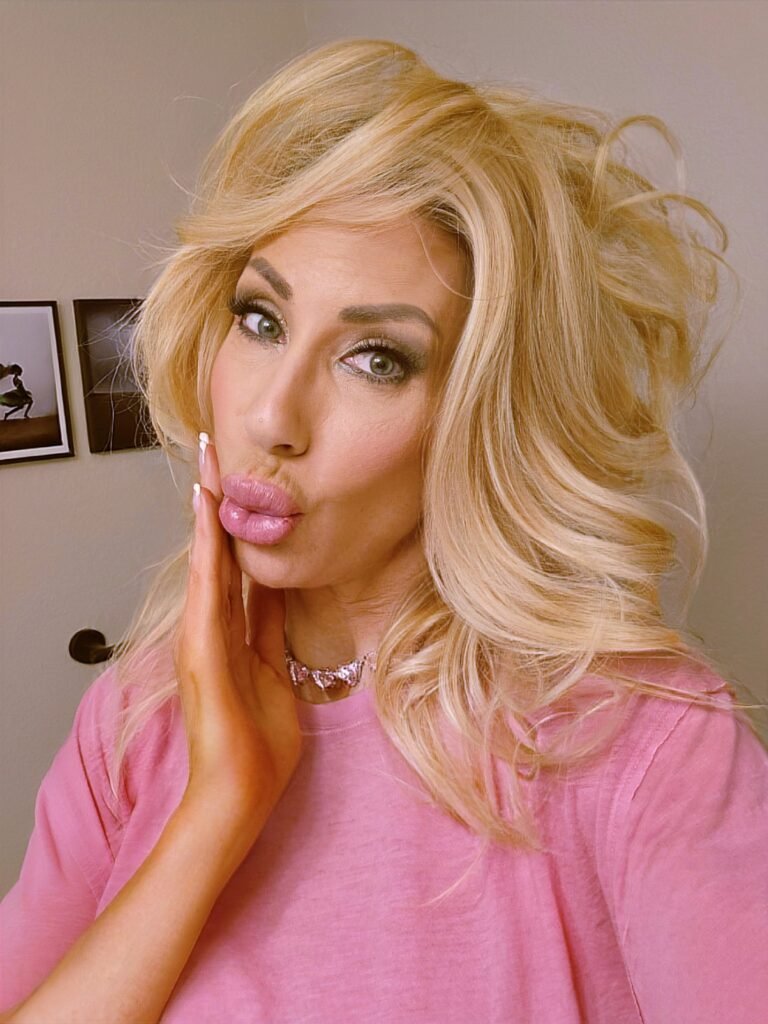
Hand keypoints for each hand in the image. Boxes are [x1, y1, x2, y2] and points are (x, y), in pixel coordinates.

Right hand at [173, 434, 302, 837]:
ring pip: (206, 560)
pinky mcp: (202, 651)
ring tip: (206, 462)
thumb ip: (271, 630)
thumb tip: (280, 591)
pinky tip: (205, 514)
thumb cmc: (257, 744)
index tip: (236, 479)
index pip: (233, 563)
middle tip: (212, 449)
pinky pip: (207, 590)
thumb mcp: (275, 672)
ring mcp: (202, 637)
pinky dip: (205, 550)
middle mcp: (211, 627)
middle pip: (215, 551)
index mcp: (231, 633)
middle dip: (215, 499)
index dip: (234, 521)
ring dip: (206, 510)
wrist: (239, 793)